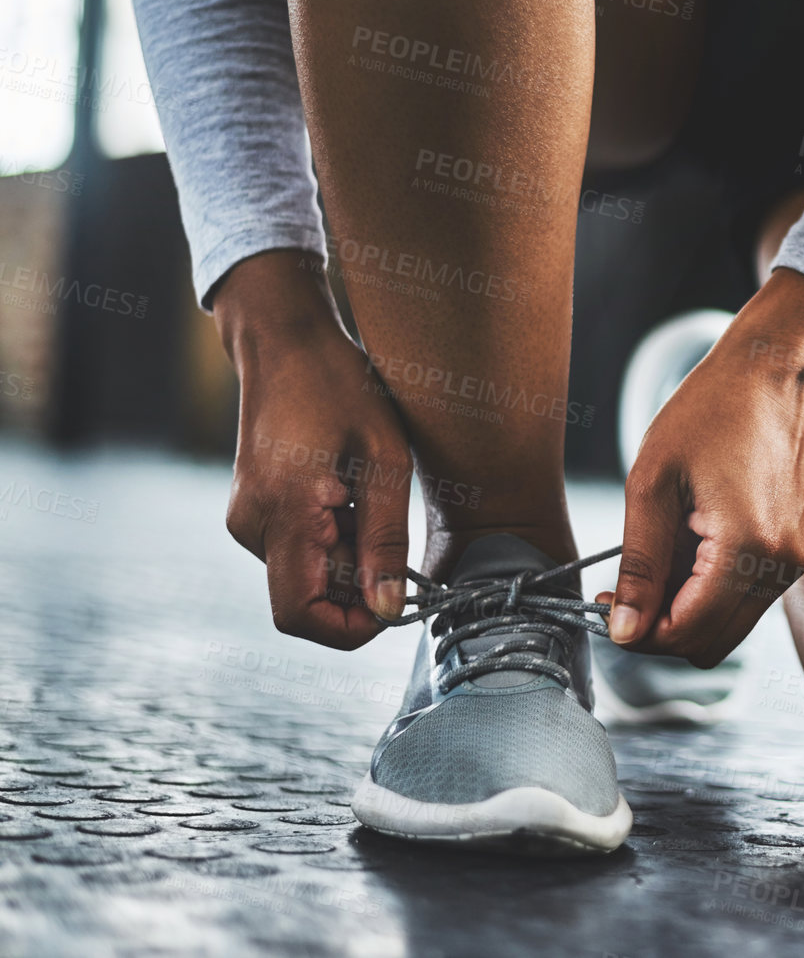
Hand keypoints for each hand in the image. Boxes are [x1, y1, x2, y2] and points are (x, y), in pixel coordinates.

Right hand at [215, 251, 411, 648]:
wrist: (287, 342)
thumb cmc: (342, 387)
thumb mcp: (385, 460)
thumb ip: (386, 539)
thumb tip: (387, 609)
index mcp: (282, 513)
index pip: (300, 616)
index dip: (350, 626)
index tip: (393, 599)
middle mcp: (251, 526)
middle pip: (308, 598)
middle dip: (358, 580)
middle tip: (386, 521)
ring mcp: (246, 520)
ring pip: (305, 575)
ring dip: (348, 555)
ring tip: (365, 495)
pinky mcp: (253, 512)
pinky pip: (297, 551)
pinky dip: (332, 538)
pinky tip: (348, 492)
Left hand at [608, 268, 803, 666]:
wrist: (774, 373)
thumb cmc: (712, 410)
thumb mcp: (653, 482)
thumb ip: (639, 565)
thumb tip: (624, 630)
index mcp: (749, 549)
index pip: (686, 633)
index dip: (636, 632)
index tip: (602, 602)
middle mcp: (779, 567)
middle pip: (708, 646)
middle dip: (657, 629)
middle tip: (619, 591)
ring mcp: (790, 564)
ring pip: (725, 630)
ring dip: (681, 611)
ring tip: (653, 558)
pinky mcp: (789, 555)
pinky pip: (740, 601)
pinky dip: (704, 593)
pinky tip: (683, 548)